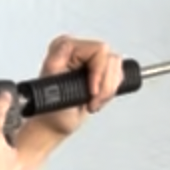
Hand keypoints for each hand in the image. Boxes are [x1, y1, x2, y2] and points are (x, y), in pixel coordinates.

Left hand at [21, 35, 123, 151]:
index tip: (92, 91)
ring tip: (92, 102)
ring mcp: (93, 60)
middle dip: (104, 85)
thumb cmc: (51, 108)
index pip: (99, 49)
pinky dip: (110, 93)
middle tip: (92, 99)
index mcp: (66, 46)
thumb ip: (59, 62)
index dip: (99, 72)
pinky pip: (119, 77)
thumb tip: (67, 48)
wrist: (56, 122)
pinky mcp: (102, 71)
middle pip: (111, 59)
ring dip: (107, 91)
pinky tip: (97, 100)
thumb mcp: (51, 82)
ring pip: (117, 69)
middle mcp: (80, 49)